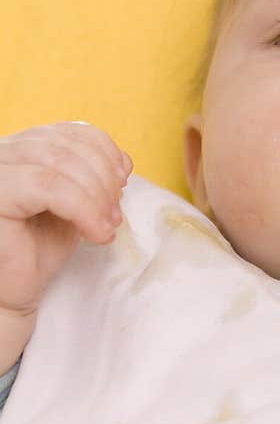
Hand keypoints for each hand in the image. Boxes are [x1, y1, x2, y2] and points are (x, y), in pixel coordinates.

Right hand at [0, 122, 131, 367]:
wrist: (12, 292)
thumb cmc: (39, 248)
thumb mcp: (74, 202)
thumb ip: (92, 176)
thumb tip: (123, 160)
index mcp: (20, 148)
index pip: (69, 130)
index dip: (104, 150)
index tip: (124, 179)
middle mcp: (2, 152)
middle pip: (66, 144)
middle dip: (103, 176)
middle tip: (116, 212)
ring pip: (60, 163)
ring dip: (97, 195)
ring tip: (108, 225)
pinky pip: (50, 187)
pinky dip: (85, 208)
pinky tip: (96, 234)